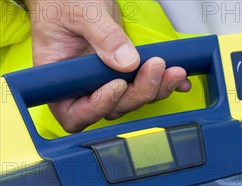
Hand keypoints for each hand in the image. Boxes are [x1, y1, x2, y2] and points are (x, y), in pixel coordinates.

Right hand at [26, 0, 190, 131]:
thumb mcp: (80, 12)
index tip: (117, 85)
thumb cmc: (63, 0)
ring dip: (154, 89)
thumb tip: (126, 62)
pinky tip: (177, 78)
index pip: (74, 113)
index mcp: (60, 79)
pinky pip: (143, 86)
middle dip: (137, 93)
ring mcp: (103, 83)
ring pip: (131, 100)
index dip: (97, 107)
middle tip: (154, 68)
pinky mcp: (123, 75)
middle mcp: (82, 87)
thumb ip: (103, 36)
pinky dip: (163, 84)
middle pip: (112, 108)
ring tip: (172, 70)